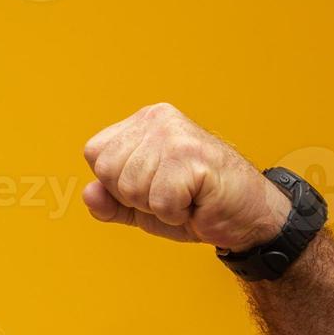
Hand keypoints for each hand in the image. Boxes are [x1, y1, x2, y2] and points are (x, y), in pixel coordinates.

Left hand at [83, 103, 290, 252]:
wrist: (245, 215)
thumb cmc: (195, 205)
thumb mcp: (140, 207)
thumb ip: (109, 202)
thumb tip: (88, 193)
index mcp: (142, 123)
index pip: (95, 154)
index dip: (115, 184)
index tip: (149, 187)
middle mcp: (157, 119)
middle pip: (107, 171)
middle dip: (135, 198)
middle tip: (169, 194)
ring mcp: (175, 135)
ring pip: (131, 188)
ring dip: (158, 207)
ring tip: (184, 197)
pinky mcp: (193, 157)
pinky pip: (160, 202)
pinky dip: (176, 214)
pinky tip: (196, 202)